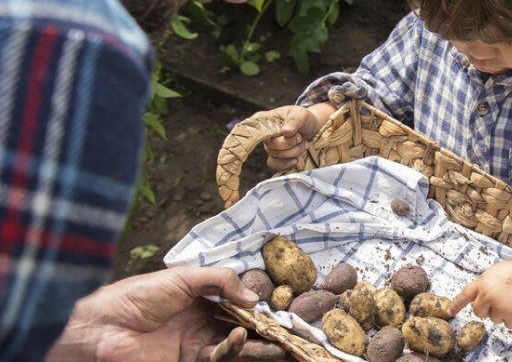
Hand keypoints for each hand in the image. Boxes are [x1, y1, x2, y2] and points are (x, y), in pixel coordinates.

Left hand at [47, 267, 287, 361]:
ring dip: (256, 345)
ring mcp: (194, 344)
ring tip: (280, 344)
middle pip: (241, 327)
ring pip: (234, 346)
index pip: (236, 302)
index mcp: (199, 298)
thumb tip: (254, 296)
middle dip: (266, 332)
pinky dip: (231, 348)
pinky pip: (217, 357)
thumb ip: (220, 281)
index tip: (280, 307)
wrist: (102, 328)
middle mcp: (200, 321)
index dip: (259, 306)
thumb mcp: (183, 276)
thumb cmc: (137, 295)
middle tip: (291, 334)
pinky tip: (239, 336)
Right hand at [261, 104, 331, 171]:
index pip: (255, 128)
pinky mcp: (275, 158)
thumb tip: (284, 131)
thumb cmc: (303, 119)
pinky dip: (288, 163)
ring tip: (302, 143)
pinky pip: (275, 165)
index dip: (267, 134)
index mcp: (266, 120)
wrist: (311, 129)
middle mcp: (265, 134)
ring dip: (294, 152)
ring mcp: (269, 147)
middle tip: (300, 137)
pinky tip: (296, 158)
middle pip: (271, 146)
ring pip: (275, 156)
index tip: (284, 134)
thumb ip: (293, 121)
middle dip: (290, 143)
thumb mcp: (301, 115)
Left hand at [448, 241, 511, 329]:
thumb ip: (486, 283)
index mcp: (483, 282)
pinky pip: (508, 325)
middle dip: (487, 309)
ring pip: (494, 319)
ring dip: (503, 313)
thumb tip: (482, 296)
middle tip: (501, 299)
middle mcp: (487, 296)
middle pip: (478, 312)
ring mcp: (499, 308)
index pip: (465, 295)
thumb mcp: (495, 271)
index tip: (450, 312)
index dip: (456, 304)